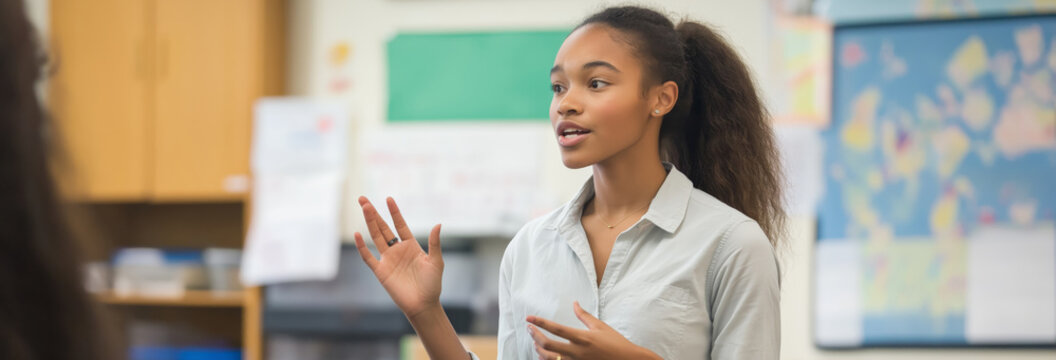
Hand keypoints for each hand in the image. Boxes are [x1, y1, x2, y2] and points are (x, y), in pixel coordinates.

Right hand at [353, 196, 443, 318]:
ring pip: (375, 237)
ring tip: (364, 208)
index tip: (389, 199)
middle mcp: (397, 250)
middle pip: (383, 228)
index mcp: (411, 246)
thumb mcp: (436, 261)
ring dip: (369, 223)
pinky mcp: (381, 271)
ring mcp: (388, 260)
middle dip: (374, 213)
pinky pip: (368, 257)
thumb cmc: (432, 284)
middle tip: (364, 199)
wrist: (423, 304)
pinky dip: (362, 246)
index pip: (400, 225)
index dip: (394, 212)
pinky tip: (357, 234)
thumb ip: (435, 243)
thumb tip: (439, 224)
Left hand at [527, 302, 661, 359]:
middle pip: (548, 345)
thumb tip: (574, 303)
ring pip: (549, 358)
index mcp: (583, 338)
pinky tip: (544, 355)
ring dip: (539, 349)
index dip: (540, 322)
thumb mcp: (600, 327)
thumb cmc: (616, 343)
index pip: (556, 329)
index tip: (529, 317)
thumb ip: (584, 316)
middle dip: (534, 336)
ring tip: (535, 342)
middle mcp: (577, 352)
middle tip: (529, 328)